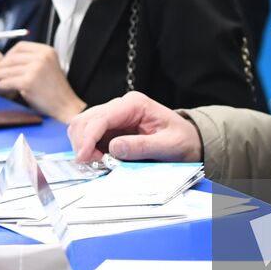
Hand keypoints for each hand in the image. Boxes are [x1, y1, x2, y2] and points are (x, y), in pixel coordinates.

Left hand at [0, 42, 84, 122]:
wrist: (65, 106)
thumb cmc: (54, 90)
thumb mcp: (47, 67)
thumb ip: (32, 60)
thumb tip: (8, 60)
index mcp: (47, 51)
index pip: (21, 46)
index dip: (9, 54)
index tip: (4, 62)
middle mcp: (42, 57)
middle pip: (13, 57)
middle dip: (1, 65)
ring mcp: (36, 69)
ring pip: (9, 69)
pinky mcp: (29, 82)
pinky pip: (9, 81)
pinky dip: (2, 84)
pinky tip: (1, 87)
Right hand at [68, 91, 201, 162]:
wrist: (188, 141)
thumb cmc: (182, 140)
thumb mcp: (168, 145)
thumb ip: (142, 146)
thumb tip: (113, 147)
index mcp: (134, 104)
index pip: (101, 117)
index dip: (88, 137)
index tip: (83, 158)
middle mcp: (120, 107)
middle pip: (85, 120)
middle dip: (83, 143)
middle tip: (93, 165)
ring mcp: (113, 117)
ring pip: (82, 127)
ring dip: (84, 147)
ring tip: (98, 164)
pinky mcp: (110, 130)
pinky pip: (89, 137)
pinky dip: (89, 150)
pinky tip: (100, 161)